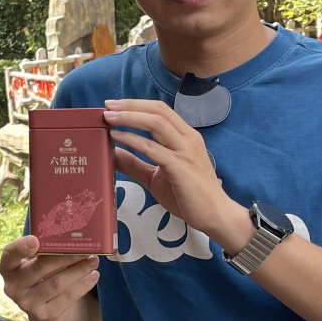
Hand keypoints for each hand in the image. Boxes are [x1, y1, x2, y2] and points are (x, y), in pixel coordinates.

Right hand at [0, 235, 100, 320]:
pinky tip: (93, 276)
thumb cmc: (39, 275)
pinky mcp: (44, 316)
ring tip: (93, 260)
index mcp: (7, 268)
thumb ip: (41, 250)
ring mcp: (27, 303)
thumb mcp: (32, 262)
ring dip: (78, 270)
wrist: (43, 309)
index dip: (20, 247)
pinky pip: (67, 297)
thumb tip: (69, 236)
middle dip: (65, 256)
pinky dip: (83, 285)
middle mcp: (13, 286)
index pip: (9, 255)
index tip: (35, 240)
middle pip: (40, 268)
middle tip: (85, 248)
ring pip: (57, 283)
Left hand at [103, 99, 250, 251]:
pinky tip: (117, 138)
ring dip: (129, 117)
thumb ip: (135, 164)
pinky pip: (153, 148)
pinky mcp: (180, 167)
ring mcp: (186, 151)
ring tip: (109, 118)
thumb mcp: (156, 176)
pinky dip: (133, 140)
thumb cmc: (189, 196)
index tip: (113, 104)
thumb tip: (113, 154)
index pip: (160, 110)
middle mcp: (188, 139)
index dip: (136, 104)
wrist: (215, 216)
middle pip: (158, 110)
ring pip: (156, 123)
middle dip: (130, 105)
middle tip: (107, 105)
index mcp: (185, 137)